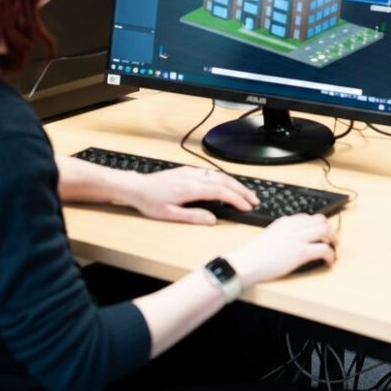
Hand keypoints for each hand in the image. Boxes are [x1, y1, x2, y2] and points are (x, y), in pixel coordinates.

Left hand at [129, 166, 259, 224]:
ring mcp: (191, 172)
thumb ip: (193, 216)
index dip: (236, 199)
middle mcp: (193, 177)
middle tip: (254, 200)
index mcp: (191, 188)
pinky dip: (224, 179)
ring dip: (235, 183)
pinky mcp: (188, 171)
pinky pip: (211, 172)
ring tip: (245, 194)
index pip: (221, 192)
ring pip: (219, 175)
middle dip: (242, 190)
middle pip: (224, 181)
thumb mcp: (169, 215)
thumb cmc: (150, 202)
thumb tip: (212, 219)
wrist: (136, 187)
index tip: (247, 206)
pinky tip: (227, 184)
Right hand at [226, 213, 338, 288]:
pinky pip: (324, 249)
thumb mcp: (270, 236)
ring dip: (334, 238)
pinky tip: (329, 261)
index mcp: (285, 222)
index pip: (307, 217)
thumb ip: (282, 233)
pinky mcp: (302, 252)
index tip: (320, 231)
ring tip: (335, 247)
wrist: (250, 261)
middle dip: (330, 228)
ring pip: (326, 230)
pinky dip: (330, 255)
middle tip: (332, 238)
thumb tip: (291, 240)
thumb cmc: (256, 254)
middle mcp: (294, 227)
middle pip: (321, 219)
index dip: (317, 224)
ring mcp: (299, 238)